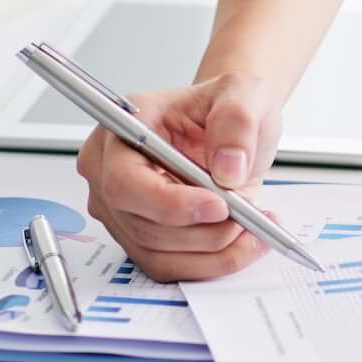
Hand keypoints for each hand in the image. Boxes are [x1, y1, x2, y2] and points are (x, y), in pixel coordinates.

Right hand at [75, 73, 282, 282]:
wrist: (232, 131)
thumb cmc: (225, 108)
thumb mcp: (244, 94)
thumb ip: (237, 121)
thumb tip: (227, 167)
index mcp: (124, 127)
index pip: (124, 181)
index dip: (169, 203)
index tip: (219, 205)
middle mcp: (109, 170)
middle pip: (142, 224)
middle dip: (203, 230)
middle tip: (248, 215)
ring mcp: (120, 209)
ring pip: (157, 253)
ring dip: (212, 249)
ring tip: (252, 225)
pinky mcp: (139, 237)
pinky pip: (169, 267)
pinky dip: (212, 262)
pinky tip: (242, 241)